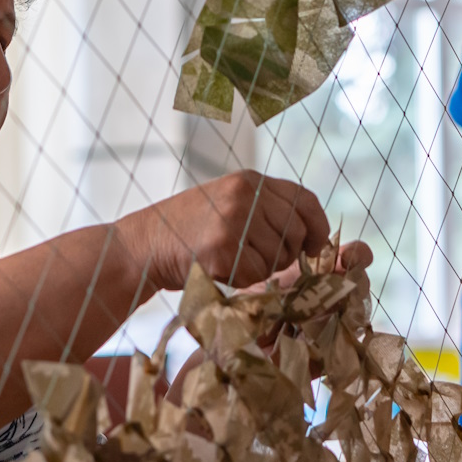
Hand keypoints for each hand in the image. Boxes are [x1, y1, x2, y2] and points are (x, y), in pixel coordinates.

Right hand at [123, 172, 336, 292]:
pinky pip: (256, 274)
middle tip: (258, 259)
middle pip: (296, 233)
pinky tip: (220, 269)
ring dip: (261, 269)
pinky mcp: (223, 248)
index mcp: (249, 180)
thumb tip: (311, 232)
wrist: (144, 245)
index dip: (317, 226)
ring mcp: (234, 220)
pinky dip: (243, 280)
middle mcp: (245, 195)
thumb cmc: (188, 229)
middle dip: (286, 254)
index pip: (305, 200)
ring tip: (232, 260)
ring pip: (278, 257)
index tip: (315, 246)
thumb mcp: (227, 202)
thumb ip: (265, 208)